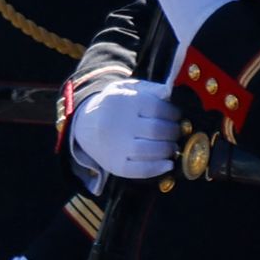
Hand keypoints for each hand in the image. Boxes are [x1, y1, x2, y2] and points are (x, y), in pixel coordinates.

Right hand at [67, 77, 182, 183]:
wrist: (83, 125)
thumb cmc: (114, 106)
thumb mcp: (127, 89)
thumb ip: (150, 89)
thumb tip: (169, 91)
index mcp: (122, 102)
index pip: (158, 108)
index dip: (174, 113)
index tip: (176, 116)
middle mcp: (117, 124)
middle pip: (157, 130)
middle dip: (173, 132)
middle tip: (175, 132)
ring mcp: (115, 146)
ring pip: (151, 150)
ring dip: (169, 149)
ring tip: (170, 146)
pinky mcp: (114, 164)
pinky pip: (140, 170)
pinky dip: (158, 168)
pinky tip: (168, 164)